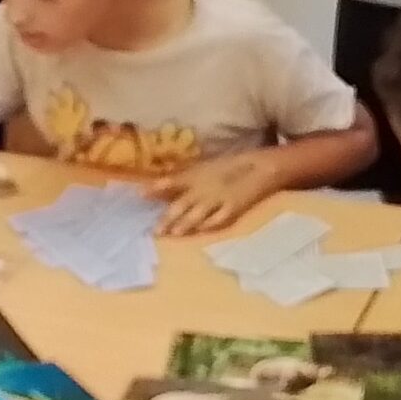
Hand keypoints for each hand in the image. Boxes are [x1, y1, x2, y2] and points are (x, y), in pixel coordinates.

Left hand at [151, 152, 280, 236]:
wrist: (260, 167)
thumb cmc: (231, 165)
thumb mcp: (205, 167)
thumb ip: (186, 176)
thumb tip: (162, 183)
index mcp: (196, 175)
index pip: (171, 181)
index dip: (155, 188)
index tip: (140, 194)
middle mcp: (204, 188)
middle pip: (181, 204)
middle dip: (167, 218)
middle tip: (155, 231)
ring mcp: (219, 199)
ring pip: (197, 214)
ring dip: (184, 224)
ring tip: (173, 233)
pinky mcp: (233, 208)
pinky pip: (218, 219)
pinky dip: (209, 225)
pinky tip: (200, 232)